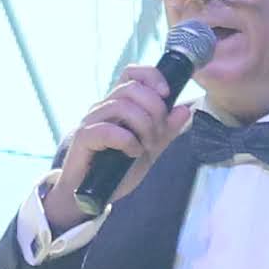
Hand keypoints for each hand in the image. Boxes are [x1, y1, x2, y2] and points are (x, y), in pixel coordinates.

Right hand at [39, 58, 196, 233]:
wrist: (92, 195)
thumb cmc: (117, 169)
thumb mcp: (150, 149)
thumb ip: (166, 130)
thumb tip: (184, 109)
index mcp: (120, 104)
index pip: (132, 73)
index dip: (151, 76)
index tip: (167, 93)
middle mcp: (104, 107)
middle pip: (132, 87)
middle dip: (154, 109)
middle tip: (158, 133)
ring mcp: (92, 121)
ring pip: (122, 105)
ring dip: (143, 126)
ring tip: (147, 146)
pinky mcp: (84, 138)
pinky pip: (108, 130)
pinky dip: (127, 140)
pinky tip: (133, 152)